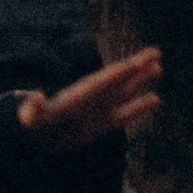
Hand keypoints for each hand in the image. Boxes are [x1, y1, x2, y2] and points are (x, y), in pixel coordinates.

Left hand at [18, 48, 162, 147]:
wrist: (38, 140)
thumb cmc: (36, 127)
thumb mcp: (33, 117)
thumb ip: (35, 109)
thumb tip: (35, 98)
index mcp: (81, 94)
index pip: (106, 80)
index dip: (123, 71)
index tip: (141, 61)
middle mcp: (93, 98)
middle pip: (119, 79)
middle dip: (137, 67)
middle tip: (156, 52)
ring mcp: (100, 109)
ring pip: (126, 93)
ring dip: (142, 82)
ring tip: (159, 68)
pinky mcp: (103, 124)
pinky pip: (126, 114)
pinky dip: (140, 107)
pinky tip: (156, 99)